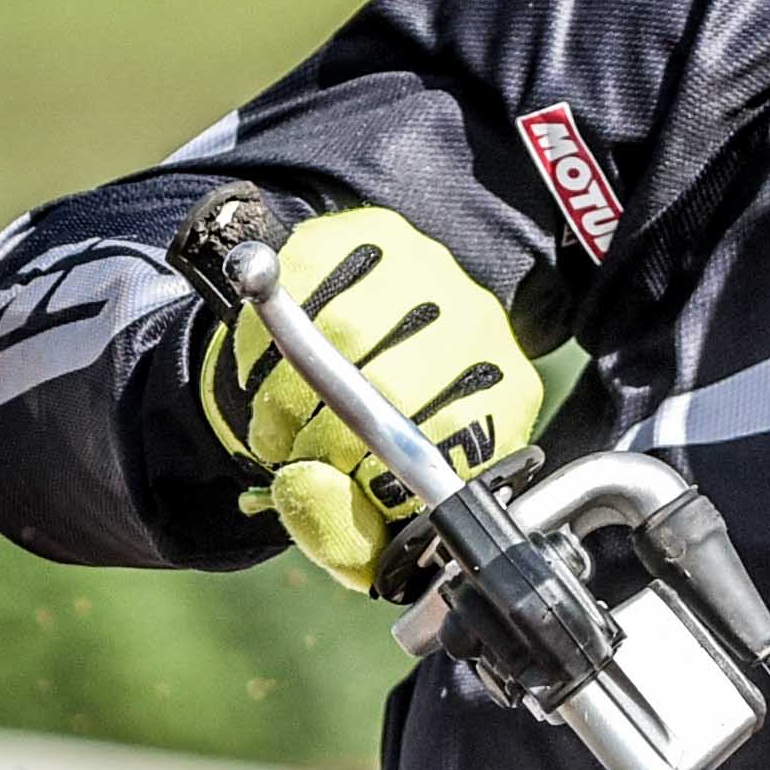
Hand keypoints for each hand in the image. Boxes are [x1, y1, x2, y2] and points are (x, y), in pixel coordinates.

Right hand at [193, 204, 538, 588]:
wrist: (355, 355)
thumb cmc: (369, 451)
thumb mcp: (373, 514)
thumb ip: (344, 534)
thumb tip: (302, 490)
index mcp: (501, 408)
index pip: (447, 450)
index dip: (373, 482)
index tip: (336, 489)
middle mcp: (479, 329)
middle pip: (394, 388)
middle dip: (323, 440)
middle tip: (295, 457)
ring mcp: (428, 272)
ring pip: (344, 334)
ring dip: (288, 396)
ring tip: (279, 424)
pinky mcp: (370, 235)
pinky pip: (304, 285)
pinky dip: (268, 341)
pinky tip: (270, 369)